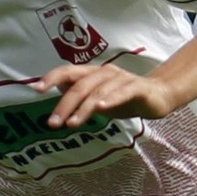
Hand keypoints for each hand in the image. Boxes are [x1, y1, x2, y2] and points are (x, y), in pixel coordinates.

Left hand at [32, 63, 177, 128]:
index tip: (36, 89)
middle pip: (81, 86)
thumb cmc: (125, 97)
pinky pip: (122, 92)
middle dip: (65, 104)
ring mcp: (122, 79)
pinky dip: (110, 99)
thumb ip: (80, 93)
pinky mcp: (138, 87)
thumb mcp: (98, 97)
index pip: (69, 71)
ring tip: (72, 124)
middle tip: (53, 123)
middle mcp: (106, 72)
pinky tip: (101, 107)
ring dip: (83, 107)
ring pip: (98, 91)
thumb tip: (57, 89)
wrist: (160, 96)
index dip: (52, 77)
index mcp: (94, 74)